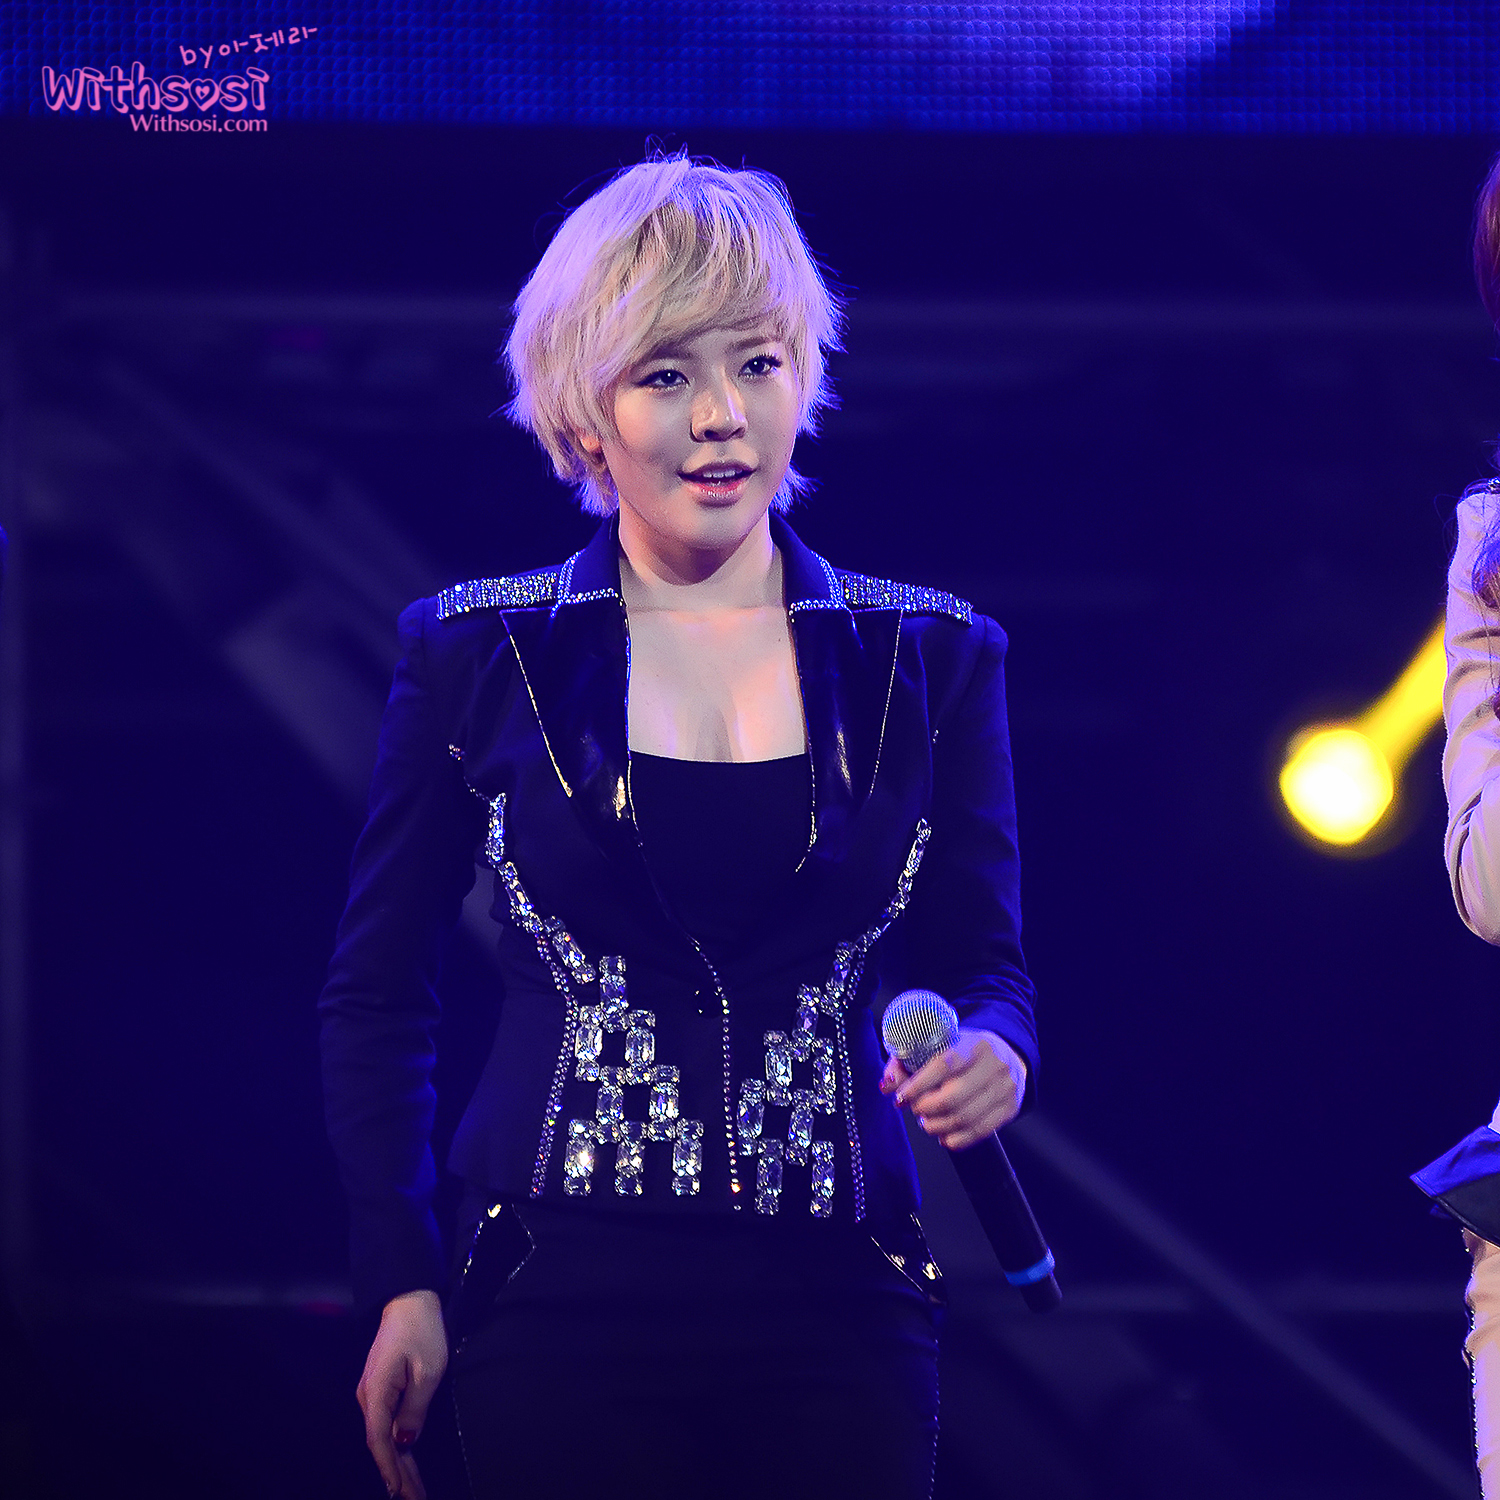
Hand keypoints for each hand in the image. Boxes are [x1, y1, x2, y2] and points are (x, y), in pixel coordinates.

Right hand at [356, 1288, 447, 1499]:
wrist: (409, 1300)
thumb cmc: (421, 1331)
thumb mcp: (428, 1371)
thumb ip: (415, 1410)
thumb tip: (405, 1442)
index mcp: (376, 1393)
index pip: (379, 1441)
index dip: (389, 1469)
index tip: (399, 1493)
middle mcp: (368, 1397)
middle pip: (381, 1443)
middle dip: (397, 1473)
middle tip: (414, 1498)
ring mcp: (372, 1393)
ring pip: (384, 1435)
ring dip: (399, 1462)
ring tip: (413, 1489)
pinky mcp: (381, 1388)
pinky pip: (387, 1423)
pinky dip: (397, 1444)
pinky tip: (406, 1460)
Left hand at [880, 1027, 1026, 1149]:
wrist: (1007, 1054)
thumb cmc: (964, 1050)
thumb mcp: (940, 1044)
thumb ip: (909, 1061)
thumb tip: (887, 1085)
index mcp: (975, 1044)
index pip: (944, 1065)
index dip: (918, 1084)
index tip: (900, 1096)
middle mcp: (995, 1065)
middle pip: (954, 1096)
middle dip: (925, 1107)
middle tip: (914, 1108)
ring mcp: (1005, 1089)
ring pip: (965, 1118)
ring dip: (937, 1126)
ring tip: (925, 1122)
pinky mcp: (1010, 1109)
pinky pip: (980, 1132)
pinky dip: (956, 1139)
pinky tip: (943, 1135)